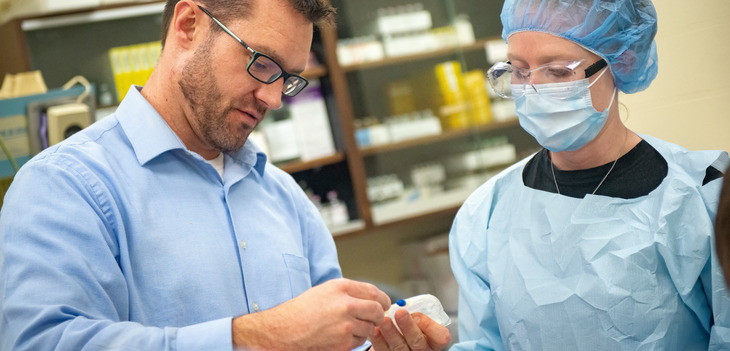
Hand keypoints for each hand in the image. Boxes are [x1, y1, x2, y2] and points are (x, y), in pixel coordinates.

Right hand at [231, 278, 390, 350]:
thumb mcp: (325, 291)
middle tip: (375, 318)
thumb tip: (372, 298)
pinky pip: (360, 341)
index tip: (384, 304)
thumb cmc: (302, 310)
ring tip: (349, 327)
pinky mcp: (344, 341)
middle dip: (379, 315)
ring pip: (370, 327)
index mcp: (341, 287)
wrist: (285, 330)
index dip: (383, 299)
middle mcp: (346, 304)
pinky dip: (355, 340)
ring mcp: (346, 324)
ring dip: (365, 329)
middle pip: (377, 310)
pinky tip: (341, 336)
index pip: (374, 292)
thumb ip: (349, 293)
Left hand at [369, 308, 450, 350]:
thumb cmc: (408, 326)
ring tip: (384, 320)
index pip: (441, 337)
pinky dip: (378, 340)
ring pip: (399, 347)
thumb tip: (402, 305)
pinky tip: (375, 329)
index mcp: (433, 341)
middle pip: (418, 342)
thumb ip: (414, 314)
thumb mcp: (416, 320)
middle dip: (408, 326)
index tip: (417, 314)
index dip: (430, 326)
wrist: (396, 339)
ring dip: (391, 332)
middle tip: (399, 312)